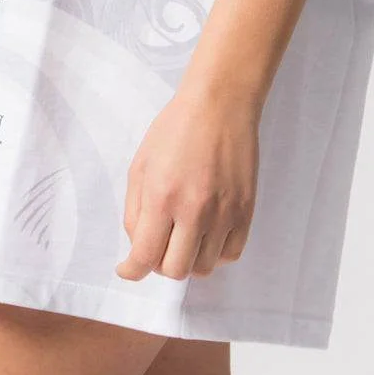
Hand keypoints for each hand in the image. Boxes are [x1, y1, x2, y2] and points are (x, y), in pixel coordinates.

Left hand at [115, 80, 259, 282]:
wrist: (220, 104)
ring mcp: (224, 212)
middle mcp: (194, 210)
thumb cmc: (176, 128)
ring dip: (188, 259)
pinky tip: (207, 235)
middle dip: (159, 264)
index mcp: (162, 197)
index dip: (131, 270)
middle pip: (174, 270)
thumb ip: (134, 210)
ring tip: (184, 237)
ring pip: (203, 267)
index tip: (127, 269)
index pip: (145, 257)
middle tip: (158, 245)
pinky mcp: (246, 209)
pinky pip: (230, 254)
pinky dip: (215, 253)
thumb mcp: (141, 164)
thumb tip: (138, 246)